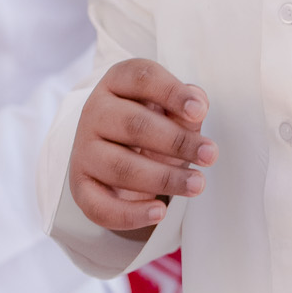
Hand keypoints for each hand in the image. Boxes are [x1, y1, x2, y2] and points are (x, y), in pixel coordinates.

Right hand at [70, 60, 216, 240]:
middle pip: (133, 124)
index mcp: (117, 82)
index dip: (171, 93)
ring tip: (197, 184)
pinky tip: (159, 211)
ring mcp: (84, 149)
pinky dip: (130, 213)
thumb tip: (196, 104)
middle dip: (177, 142)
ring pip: (121, 167)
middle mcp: (95, 112)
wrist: (117, 150)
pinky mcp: (81, 185)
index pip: (142, 78)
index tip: (199, 112)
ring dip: (164, 178)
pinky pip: (100, 206)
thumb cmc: (152, 123)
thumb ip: (186, 104)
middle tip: (210, 155)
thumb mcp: (171, 108)